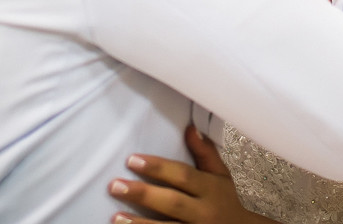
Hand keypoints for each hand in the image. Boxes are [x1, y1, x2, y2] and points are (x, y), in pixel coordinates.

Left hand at [108, 126, 263, 223]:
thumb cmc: (227, 202)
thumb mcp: (220, 176)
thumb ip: (204, 153)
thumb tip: (190, 128)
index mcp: (210, 189)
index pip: (182, 175)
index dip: (158, 167)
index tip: (132, 160)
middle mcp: (204, 211)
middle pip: (172, 202)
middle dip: (143, 194)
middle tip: (115, 185)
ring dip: (139, 223)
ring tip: (115, 217)